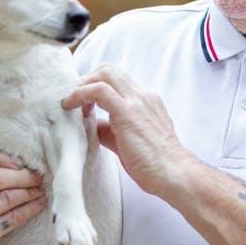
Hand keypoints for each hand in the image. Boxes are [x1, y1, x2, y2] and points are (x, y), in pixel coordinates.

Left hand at [62, 64, 190, 194]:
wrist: (175, 175)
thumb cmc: (154, 164)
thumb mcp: (128, 140)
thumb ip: (110, 130)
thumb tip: (92, 126)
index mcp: (146, 101)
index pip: (117, 80)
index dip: (95, 85)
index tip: (82, 102)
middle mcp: (143, 96)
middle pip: (109, 70)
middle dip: (86, 80)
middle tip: (74, 100)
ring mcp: (137, 101)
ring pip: (104, 73)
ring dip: (82, 85)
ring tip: (70, 103)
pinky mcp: (128, 112)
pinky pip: (98, 90)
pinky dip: (80, 94)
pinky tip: (70, 106)